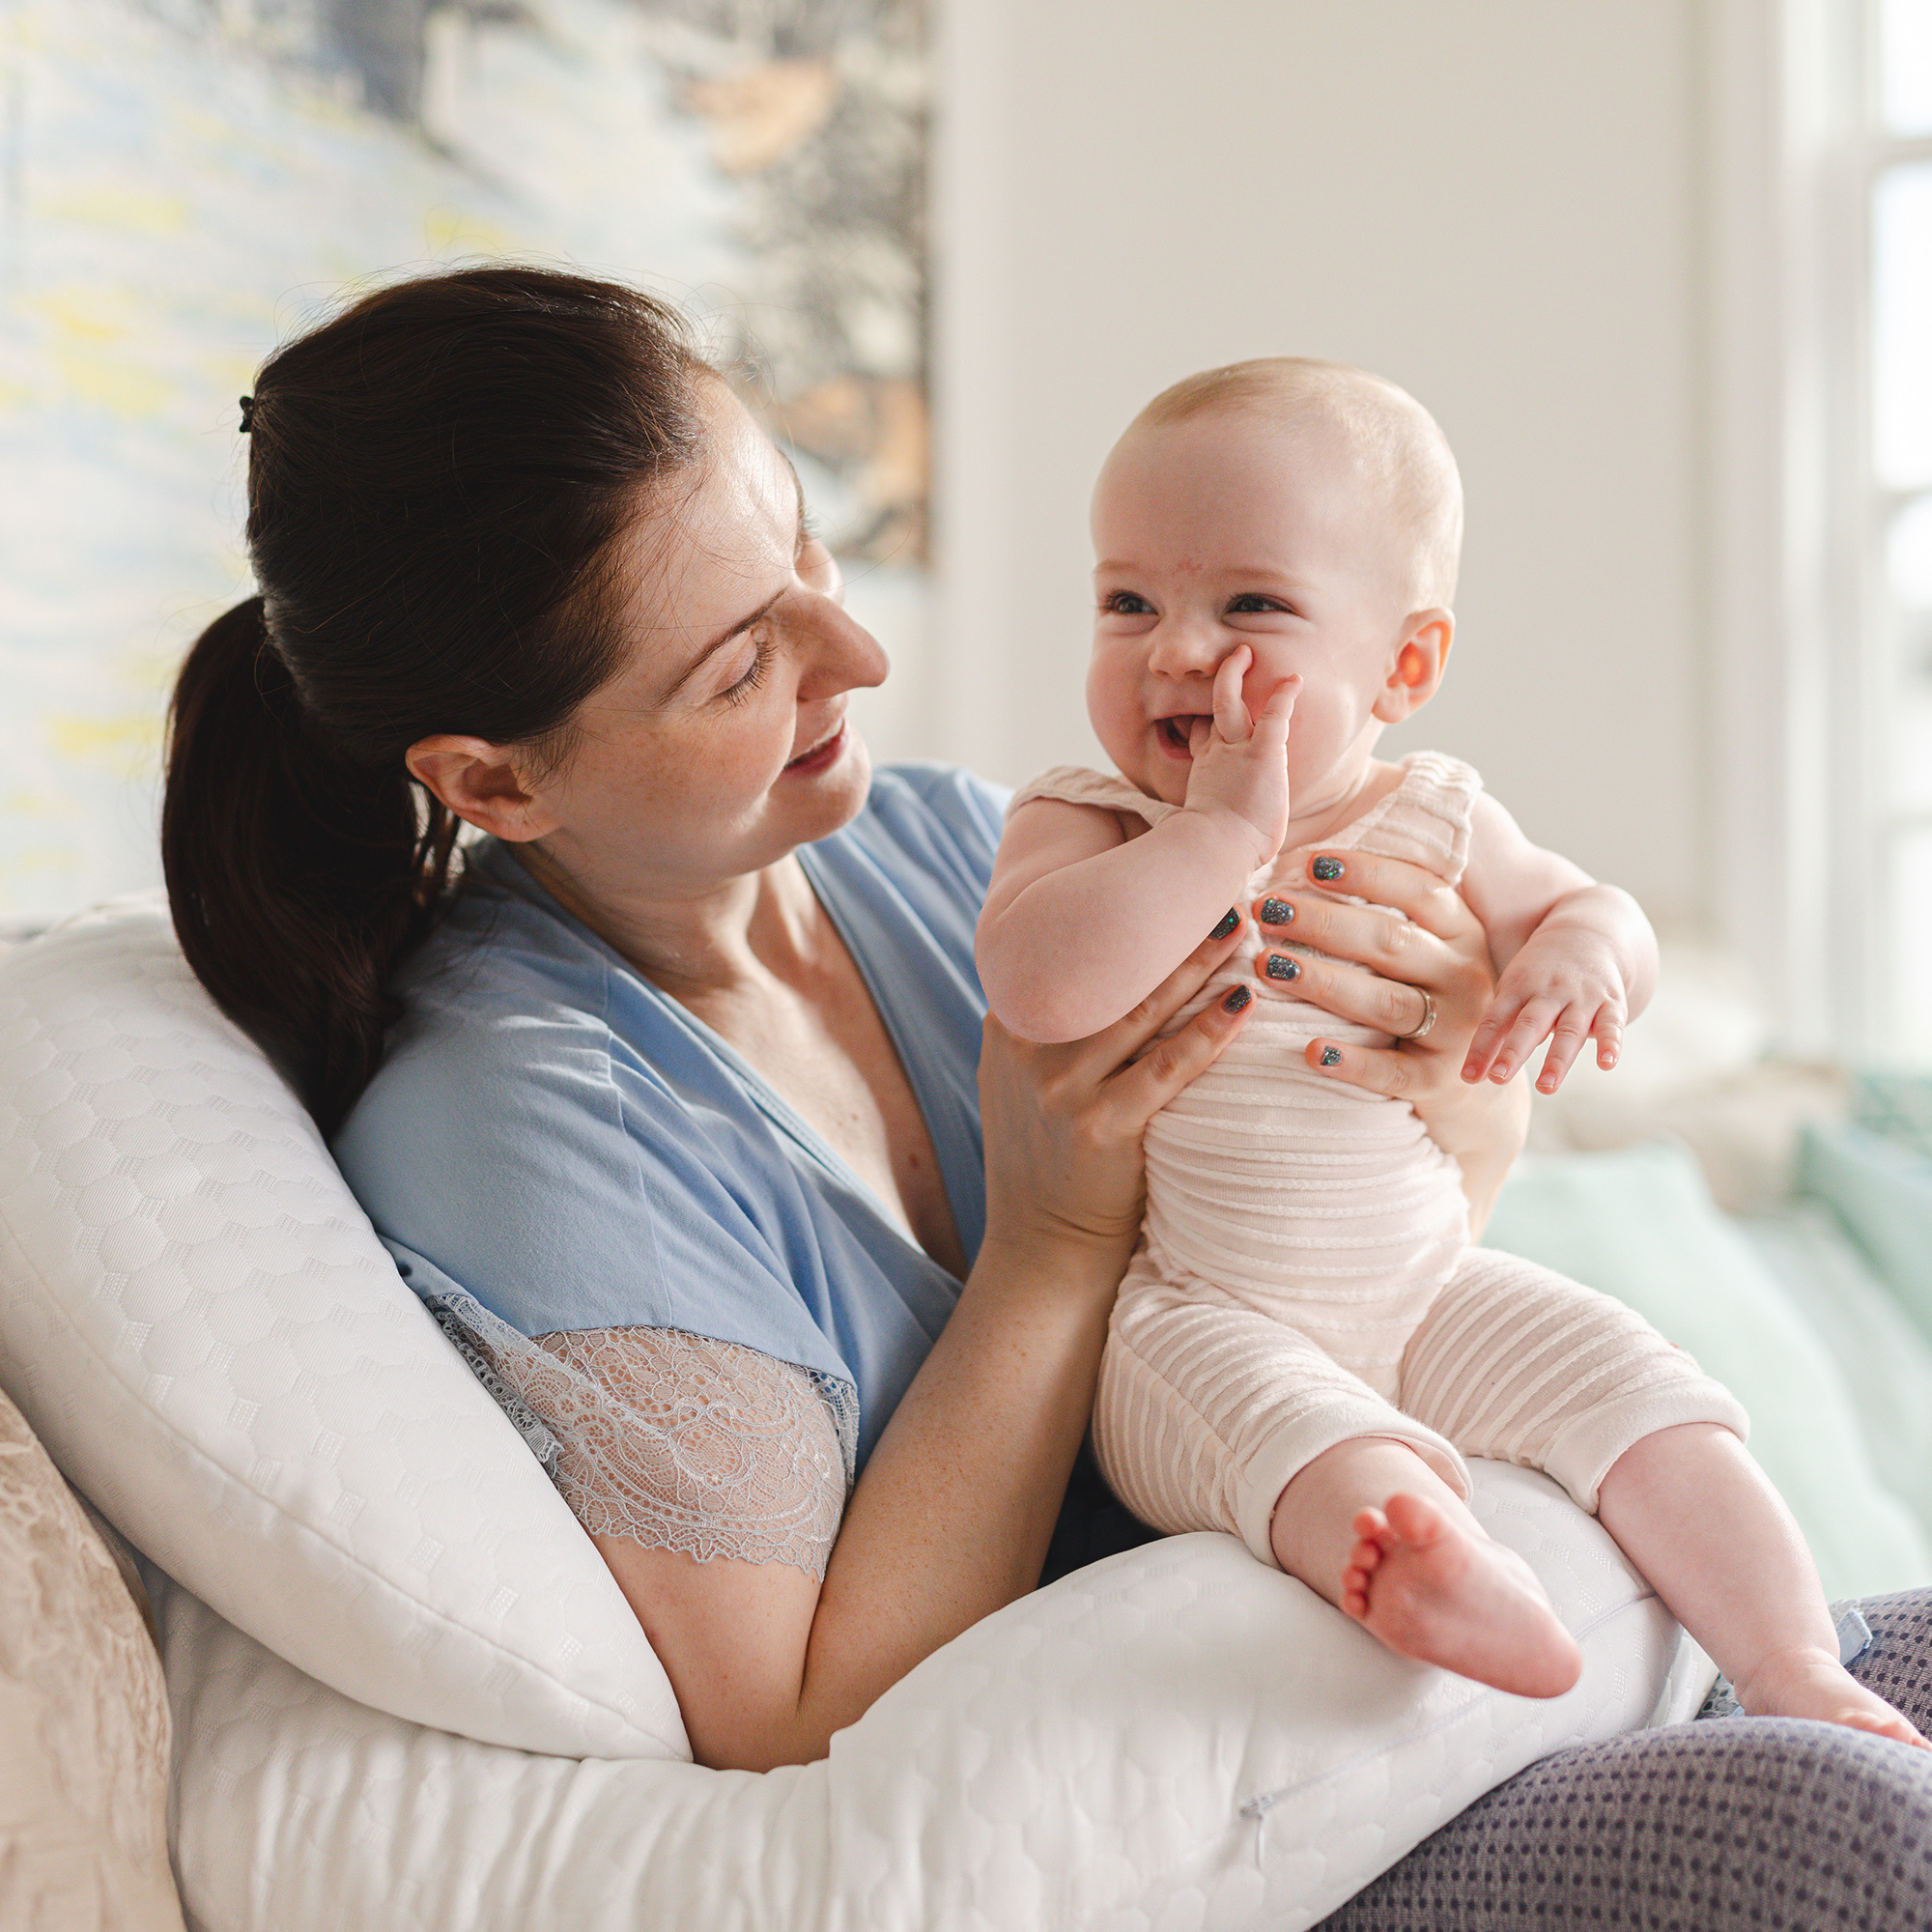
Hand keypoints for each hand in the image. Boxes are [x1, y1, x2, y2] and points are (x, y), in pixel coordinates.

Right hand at [977, 913, 1254, 1267]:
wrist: (1043, 1246)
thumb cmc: (1053, 1151)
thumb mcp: (1022, 1076)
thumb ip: (1050, 1018)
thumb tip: (1099, 948)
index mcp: (1009, 1022)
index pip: (1072, 949)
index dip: (1122, 908)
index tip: (1168, 871)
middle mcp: (1026, 1047)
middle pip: (1111, 969)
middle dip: (1168, 922)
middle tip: (1219, 879)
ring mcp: (1058, 1089)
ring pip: (1143, 1008)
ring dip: (1198, 963)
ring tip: (1243, 926)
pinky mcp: (1098, 1128)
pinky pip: (1167, 1067)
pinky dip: (1209, 1030)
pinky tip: (1243, 1002)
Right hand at [1181, 648, 1298, 870]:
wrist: (1216, 849)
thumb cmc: (1218, 851)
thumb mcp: (1214, 833)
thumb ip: (1219, 826)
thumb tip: (1223, 846)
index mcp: (1205, 773)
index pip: (1201, 736)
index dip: (1203, 720)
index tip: (1206, 711)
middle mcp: (1216, 756)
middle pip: (1212, 711)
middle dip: (1220, 683)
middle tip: (1230, 663)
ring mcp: (1235, 751)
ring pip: (1228, 701)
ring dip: (1236, 674)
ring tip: (1245, 652)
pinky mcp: (1260, 754)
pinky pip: (1272, 715)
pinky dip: (1283, 695)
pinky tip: (1294, 680)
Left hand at [1248, 848, 1528, 1230]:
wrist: (1470, 1083)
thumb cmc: (1421, 991)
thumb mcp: (1420, 943)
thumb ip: (1381, 905)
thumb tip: (1298, 855)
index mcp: (1460, 928)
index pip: (1416, 889)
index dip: (1365, 873)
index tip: (1308, 862)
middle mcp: (1465, 974)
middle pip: (1392, 942)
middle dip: (1324, 923)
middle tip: (1266, 910)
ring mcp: (1457, 1029)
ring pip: (1386, 1003)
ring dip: (1325, 983)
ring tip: (1269, 967)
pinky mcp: (1437, 1081)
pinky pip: (1392, 1072)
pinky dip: (1351, 1063)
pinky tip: (1309, 1051)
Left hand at [1461, 929, 1627, 1093]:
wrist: (1588, 931)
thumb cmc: (1538, 972)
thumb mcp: (1513, 987)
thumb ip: (1498, 1025)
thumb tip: (1474, 1068)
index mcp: (1517, 988)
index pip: (1494, 1020)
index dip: (1481, 1048)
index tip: (1469, 1077)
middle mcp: (1548, 992)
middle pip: (1528, 1025)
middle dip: (1513, 1052)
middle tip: (1498, 1078)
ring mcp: (1581, 997)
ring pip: (1568, 1031)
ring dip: (1557, 1060)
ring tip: (1546, 1087)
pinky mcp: (1611, 1002)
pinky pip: (1611, 1024)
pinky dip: (1610, 1043)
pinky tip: (1606, 1064)